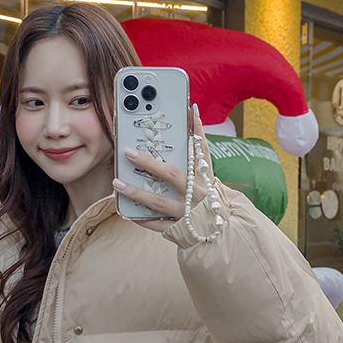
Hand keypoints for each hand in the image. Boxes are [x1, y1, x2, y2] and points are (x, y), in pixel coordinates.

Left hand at [120, 105, 223, 240]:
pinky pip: (158, 225)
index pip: (200, 150)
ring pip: (159, 202)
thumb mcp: (211, 179)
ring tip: (117, 184)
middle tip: (128, 152)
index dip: (196, 130)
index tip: (188, 109)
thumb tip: (192, 122)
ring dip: (136, 193)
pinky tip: (128, 212)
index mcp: (205, 179)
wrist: (225, 233)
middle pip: (172, 175)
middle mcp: (197, 194)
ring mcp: (188, 213)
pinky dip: (143, 219)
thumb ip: (199, 157)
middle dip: (149, 163)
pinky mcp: (180, 230)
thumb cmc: (212, 202)